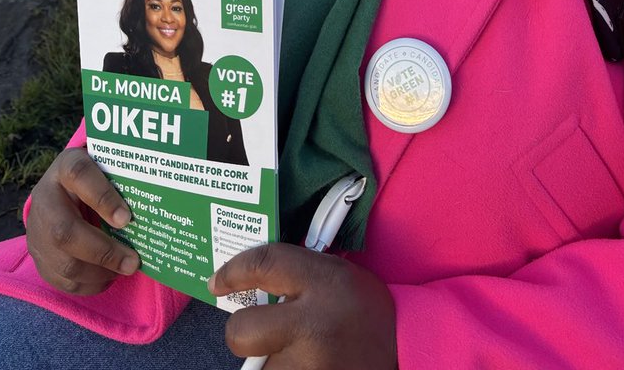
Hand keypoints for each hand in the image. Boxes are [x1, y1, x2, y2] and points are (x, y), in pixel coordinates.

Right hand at [26, 147, 139, 294]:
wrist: (57, 189)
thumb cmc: (94, 177)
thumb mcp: (103, 166)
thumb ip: (122, 176)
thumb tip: (161, 195)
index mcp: (65, 167)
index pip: (79, 175)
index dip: (103, 197)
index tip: (127, 219)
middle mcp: (45, 198)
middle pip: (64, 232)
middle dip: (103, 251)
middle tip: (133, 262)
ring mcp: (36, 230)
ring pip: (63, 262)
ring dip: (99, 272)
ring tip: (125, 269)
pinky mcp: (37, 256)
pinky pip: (60, 280)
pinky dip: (88, 284)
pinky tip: (108, 277)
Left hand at [210, 243, 396, 368]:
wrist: (405, 347)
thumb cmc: (363, 308)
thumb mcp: (335, 274)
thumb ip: (296, 274)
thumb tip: (246, 279)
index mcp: (322, 281)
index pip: (263, 264)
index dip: (233, 271)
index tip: (218, 282)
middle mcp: (313, 324)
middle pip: (242, 332)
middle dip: (241, 334)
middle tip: (255, 333)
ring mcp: (311, 365)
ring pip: (260, 368)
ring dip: (269, 361)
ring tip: (294, 354)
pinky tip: (301, 364)